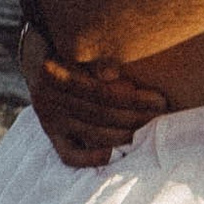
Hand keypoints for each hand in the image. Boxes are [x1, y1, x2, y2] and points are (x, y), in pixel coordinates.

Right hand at [19, 27, 166, 169]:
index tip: (159, 100)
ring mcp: (47, 119)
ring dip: (123, 135)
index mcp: (53, 72)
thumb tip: (112, 74)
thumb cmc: (73, 47)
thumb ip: (96, 58)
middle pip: (99, 114)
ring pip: (90, 134)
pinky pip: (69, 154)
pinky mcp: (51, 134)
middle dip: (135, 117)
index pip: (100, 93)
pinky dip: (91, 158)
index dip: (132, 99)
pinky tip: (114, 155)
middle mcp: (47, 98)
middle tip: (162, 117)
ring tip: (148, 131)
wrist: (42, 57)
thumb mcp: (80, 45)